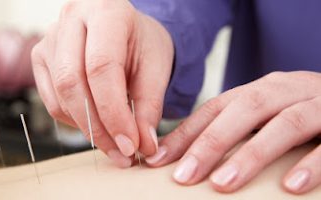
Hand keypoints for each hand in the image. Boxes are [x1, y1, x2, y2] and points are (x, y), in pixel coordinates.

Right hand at [31, 0, 173, 166]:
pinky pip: (51, 100)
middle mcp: (72, 18)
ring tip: (114, 143)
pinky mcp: (41, 56)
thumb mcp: (157, 68)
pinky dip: (74, 120)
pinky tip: (96, 123)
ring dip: (87, 128)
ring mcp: (51, 37)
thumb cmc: (142, 44)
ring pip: (59, 94)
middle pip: (72, 82)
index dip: (114, 112)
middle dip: (98, 127)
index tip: (130, 144)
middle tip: (122, 153)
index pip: (102, 67)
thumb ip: (149, 107)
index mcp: (107, 10)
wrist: (127, 31)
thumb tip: (143, 145)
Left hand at [146, 71, 320, 193]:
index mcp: (261, 90)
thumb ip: (237, 130)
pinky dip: (311, 163)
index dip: (187, 133)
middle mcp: (287, 90)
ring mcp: (318, 103)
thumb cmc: (302, 113)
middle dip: (211, 143)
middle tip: (183, 176)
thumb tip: (190, 160)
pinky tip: (290, 186)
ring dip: (251, 154)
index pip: (216, 108)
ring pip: (285, 123)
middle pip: (244, 110)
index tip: (158, 160)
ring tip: (222, 184)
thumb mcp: (267, 116)